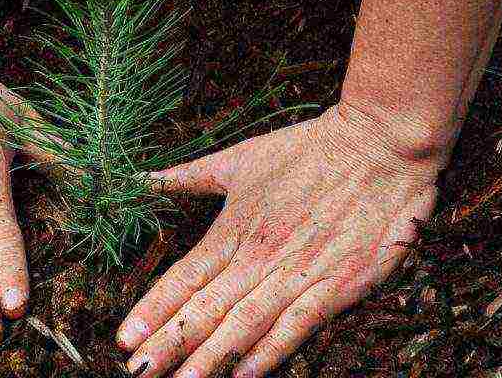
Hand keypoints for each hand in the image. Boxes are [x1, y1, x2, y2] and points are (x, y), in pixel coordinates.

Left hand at [116, 103, 439, 377]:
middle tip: (139, 372)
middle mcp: (259, 257)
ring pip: (243, 325)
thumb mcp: (240, 158)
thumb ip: (188, 176)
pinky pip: (296, 328)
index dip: (152, 311)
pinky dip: (269, 353)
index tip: (123, 339)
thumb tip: (142, 179)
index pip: (183, 278)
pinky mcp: (336, 286)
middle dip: (168, 345)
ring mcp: (297, 274)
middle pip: (205, 310)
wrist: (378, 146)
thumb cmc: (307, 150)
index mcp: (233, 229)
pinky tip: (244, 376)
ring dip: (209, 359)